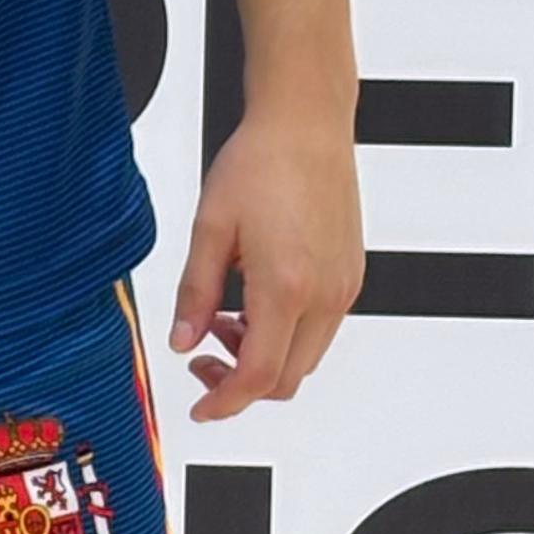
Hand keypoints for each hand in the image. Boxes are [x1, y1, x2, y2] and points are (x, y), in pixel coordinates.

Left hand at [169, 94, 364, 419]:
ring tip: (222, 316)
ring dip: (263, 355)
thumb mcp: (209, 228)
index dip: (225, 401)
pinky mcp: (351, 275)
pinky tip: (252, 301)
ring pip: (305, 356)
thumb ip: (195, 292)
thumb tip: (181, 341)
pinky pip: (319, 329)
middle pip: (287, 377)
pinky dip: (284, 334)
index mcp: (287, 287)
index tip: (200, 408)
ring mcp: (345, 286)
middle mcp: (326, 294)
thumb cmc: (261, 163)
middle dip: (240, 381)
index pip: (258, 375)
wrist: (306, 125)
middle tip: (200, 355)